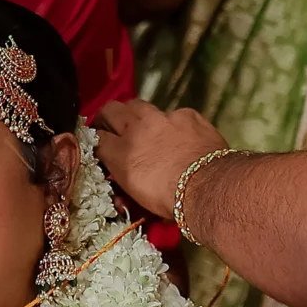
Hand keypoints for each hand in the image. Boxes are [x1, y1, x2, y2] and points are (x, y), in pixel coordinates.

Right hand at [93, 98, 228, 220]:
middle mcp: (136, 129)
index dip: (97, 142)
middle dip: (107, 117)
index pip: (96, 139)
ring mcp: (162, 118)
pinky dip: (172, 123)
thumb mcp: (139, 199)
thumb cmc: (172, 201)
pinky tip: (181, 135)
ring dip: (136, 114)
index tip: (101, 146)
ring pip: (138, 105)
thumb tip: (121, 189)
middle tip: (111, 125)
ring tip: (142, 124)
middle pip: (110, 110)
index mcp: (121, 154)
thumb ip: (126, 185)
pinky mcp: (186, 114)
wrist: (209, 186)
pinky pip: (173, 113)